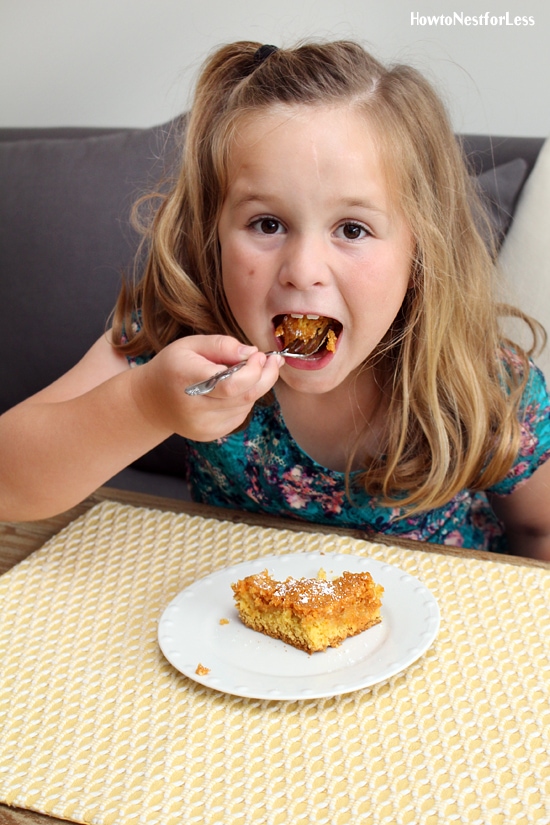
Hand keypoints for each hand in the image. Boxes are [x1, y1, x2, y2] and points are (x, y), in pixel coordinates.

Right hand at [130, 335, 283, 441]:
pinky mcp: (209, 434)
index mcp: (186, 378)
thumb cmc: (173, 366)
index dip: (253, 371)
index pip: (230, 383)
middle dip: (265, 377)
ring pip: (245, 406)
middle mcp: (193, 407)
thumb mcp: (191, 344)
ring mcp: (202, 425)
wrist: (152, 400)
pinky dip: (244, 401)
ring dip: (255, 388)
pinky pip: (239, 416)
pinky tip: (235, 390)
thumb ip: (222, 344)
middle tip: (271, 362)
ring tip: (249, 372)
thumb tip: (252, 353)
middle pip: (244, 396)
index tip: (260, 356)